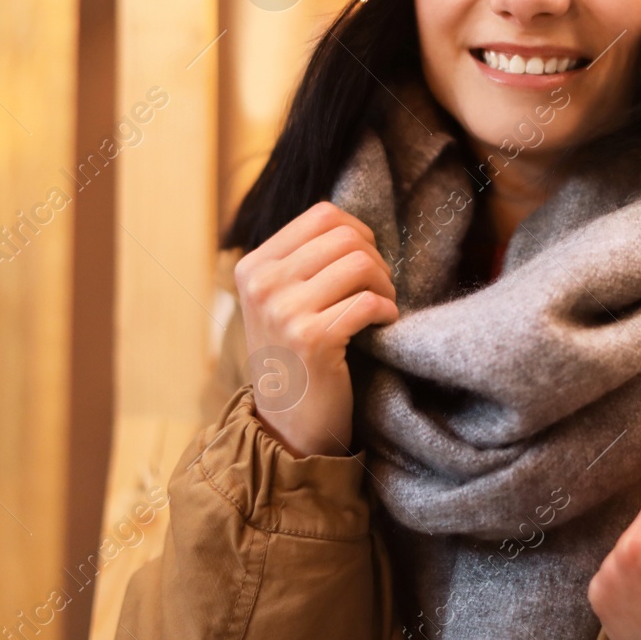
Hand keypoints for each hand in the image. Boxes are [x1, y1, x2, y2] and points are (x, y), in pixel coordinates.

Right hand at [233, 201, 398, 458]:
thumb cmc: (295, 358)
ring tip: (381, 307)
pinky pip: (369, 302)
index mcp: (253, 266)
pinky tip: (382, 326)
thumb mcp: (280, 301)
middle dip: (376, 260)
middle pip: (346, 236)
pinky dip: (387, 311)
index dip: (358, 232)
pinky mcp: (311, 339)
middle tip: (379, 290)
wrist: (288, 425)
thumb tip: (350, 223)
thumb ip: (302, 261)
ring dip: (385, 286)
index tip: (365, 262)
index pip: (322, 214)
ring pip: (361, 263)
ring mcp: (283, 311)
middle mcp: (262, 284)